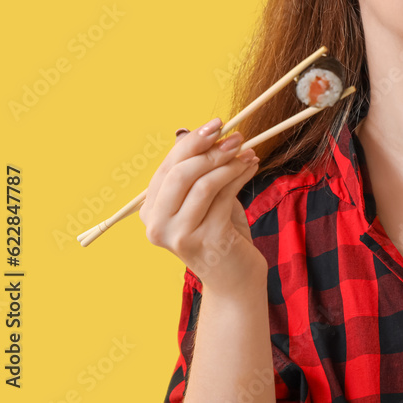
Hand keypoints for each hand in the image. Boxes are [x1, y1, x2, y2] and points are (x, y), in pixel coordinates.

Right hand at [139, 119, 266, 295]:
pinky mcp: (206, 240)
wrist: (236, 278)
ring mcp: (179, 235)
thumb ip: (195, 170)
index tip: (218, 124)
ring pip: (203, 183)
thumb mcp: (204, 198)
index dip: (192, 143)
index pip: (167, 167)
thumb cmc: (220, 233)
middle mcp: (157, 225)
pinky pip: (224, 195)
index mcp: (150, 212)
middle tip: (238, 136)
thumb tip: (188, 132)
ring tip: (249, 153)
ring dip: (230, 162)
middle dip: (210, 150)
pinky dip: (240, 175)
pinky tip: (252, 167)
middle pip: (180, 173)